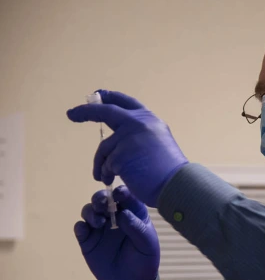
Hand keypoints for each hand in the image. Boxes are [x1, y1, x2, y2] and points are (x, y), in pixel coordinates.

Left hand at [67, 90, 187, 206]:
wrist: (177, 184)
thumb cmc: (169, 170)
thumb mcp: (157, 141)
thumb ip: (139, 134)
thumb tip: (116, 138)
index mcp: (149, 119)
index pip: (125, 102)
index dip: (109, 97)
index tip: (98, 95)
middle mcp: (138, 123)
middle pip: (105, 112)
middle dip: (86, 111)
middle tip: (72, 114)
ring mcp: (129, 138)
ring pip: (104, 148)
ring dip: (101, 163)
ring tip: (103, 176)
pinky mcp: (121, 155)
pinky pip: (106, 164)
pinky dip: (106, 173)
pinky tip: (112, 180)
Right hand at [74, 185, 159, 279]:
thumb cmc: (144, 259)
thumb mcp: (147, 244)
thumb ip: (137, 228)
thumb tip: (122, 213)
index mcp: (133, 213)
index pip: (126, 196)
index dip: (121, 192)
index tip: (119, 194)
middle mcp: (114, 216)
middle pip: (104, 199)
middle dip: (101, 197)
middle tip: (102, 203)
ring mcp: (100, 227)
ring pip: (90, 210)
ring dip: (91, 211)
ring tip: (99, 222)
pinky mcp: (87, 240)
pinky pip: (80, 228)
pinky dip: (80, 226)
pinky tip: (84, 230)